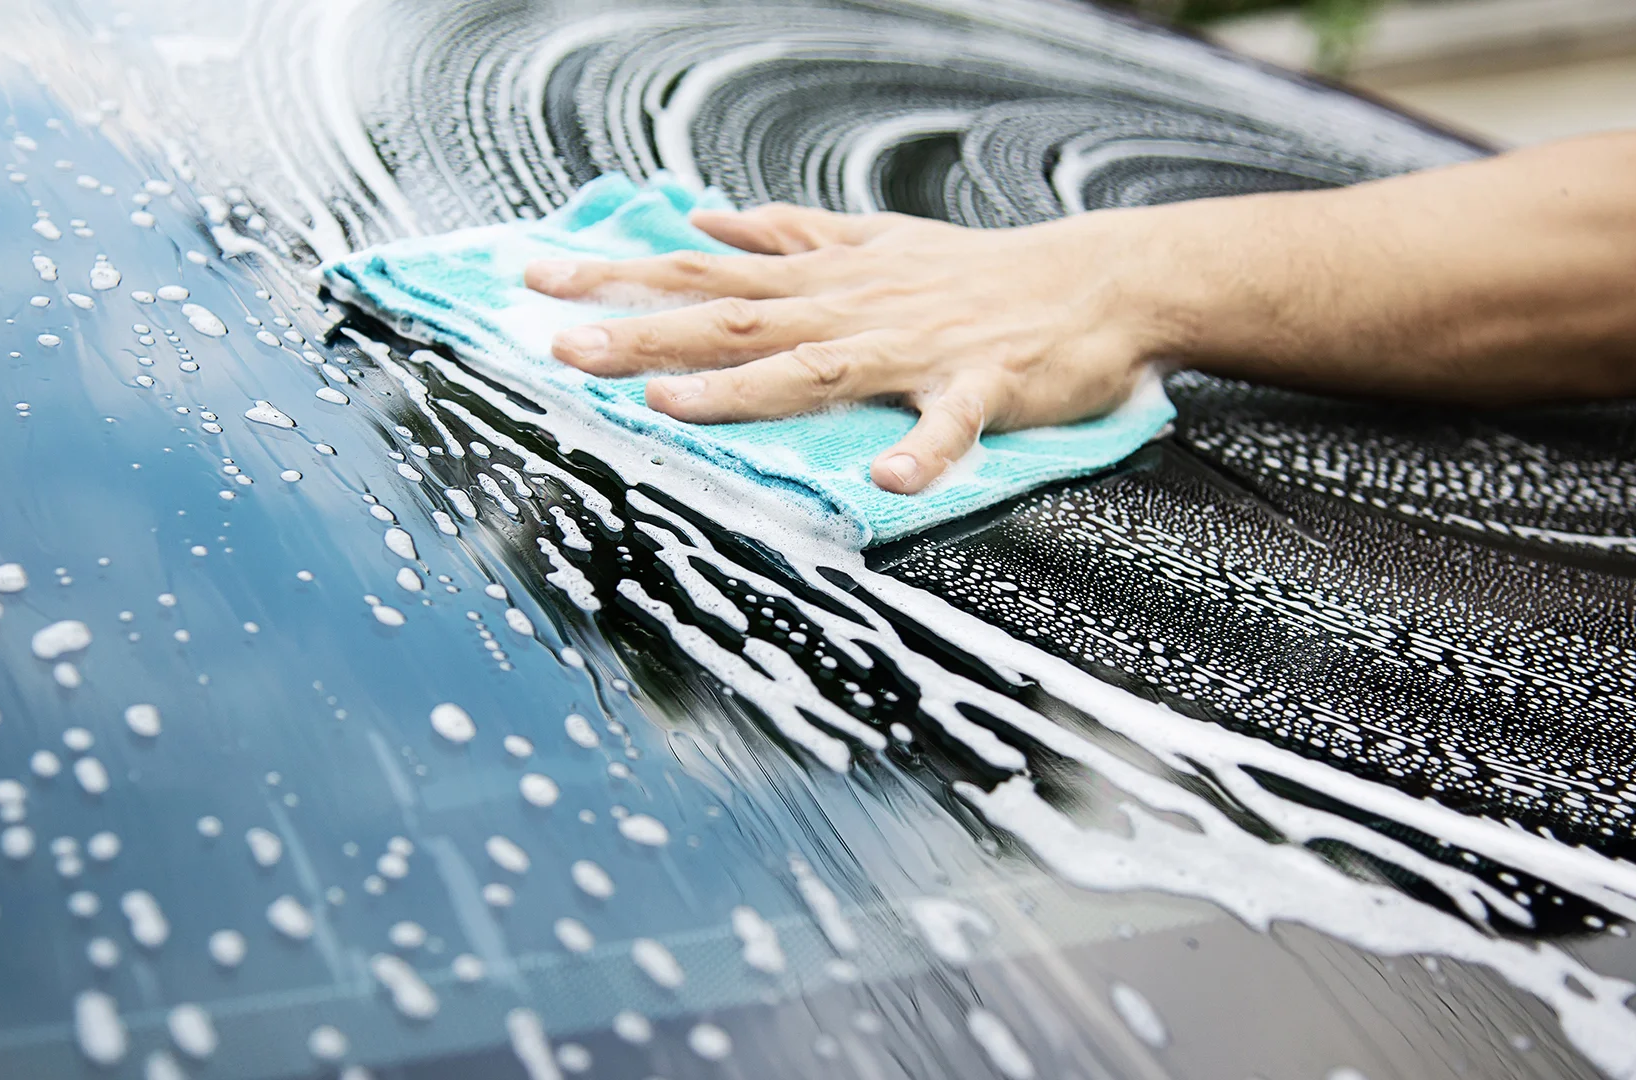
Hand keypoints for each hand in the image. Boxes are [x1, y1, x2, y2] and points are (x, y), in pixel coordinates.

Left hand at [523, 204, 1172, 492]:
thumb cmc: (980, 270)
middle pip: (734, 318)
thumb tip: (709, 220)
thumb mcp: (875, 239)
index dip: (618, 275)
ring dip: (741, 387)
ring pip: (815, 367)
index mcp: (824, 280)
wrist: (1097, 281)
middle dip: (644, 331)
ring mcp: (914, 347)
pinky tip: (887, 485)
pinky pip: (949, 425)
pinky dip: (921, 452)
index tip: (537, 282)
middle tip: (562, 346)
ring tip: (668, 404)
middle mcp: (853, 307)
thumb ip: (791, 235)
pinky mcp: (981, 386)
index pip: (703, 273)